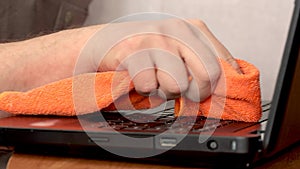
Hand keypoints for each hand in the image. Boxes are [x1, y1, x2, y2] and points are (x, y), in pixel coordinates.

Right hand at [77, 19, 240, 101]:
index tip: (211, 96)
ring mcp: (156, 40)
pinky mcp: (134, 52)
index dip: (220, 86)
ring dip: (163, 91)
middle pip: (208, 75)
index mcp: (193, 29)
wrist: (105, 43)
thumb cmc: (144, 51)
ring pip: (177, 85)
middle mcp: (177, 31)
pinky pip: (150, 88)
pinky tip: (138, 77)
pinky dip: (143, 90)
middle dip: (194, 93)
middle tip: (180, 90)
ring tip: (154, 79)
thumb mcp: (177, 51)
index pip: (224, 62)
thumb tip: (226, 86)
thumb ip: (200, 64)